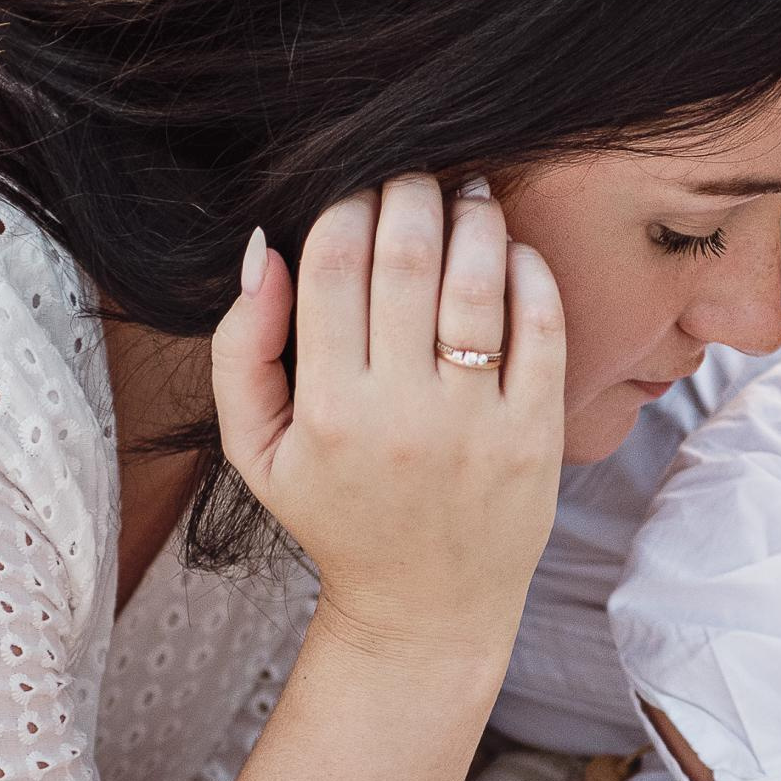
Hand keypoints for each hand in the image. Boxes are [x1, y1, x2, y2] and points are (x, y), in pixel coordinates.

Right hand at [210, 175, 566, 661]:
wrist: (425, 606)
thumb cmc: (337, 514)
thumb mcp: (257, 449)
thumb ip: (240, 350)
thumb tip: (264, 249)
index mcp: (327, 408)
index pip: (332, 265)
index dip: (345, 203)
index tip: (358, 187)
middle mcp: (401, 413)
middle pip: (406, 257)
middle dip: (411, 192)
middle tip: (417, 174)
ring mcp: (474, 425)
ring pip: (477, 281)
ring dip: (474, 217)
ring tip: (469, 194)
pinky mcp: (535, 436)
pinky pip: (540, 328)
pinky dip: (528, 272)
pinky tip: (511, 251)